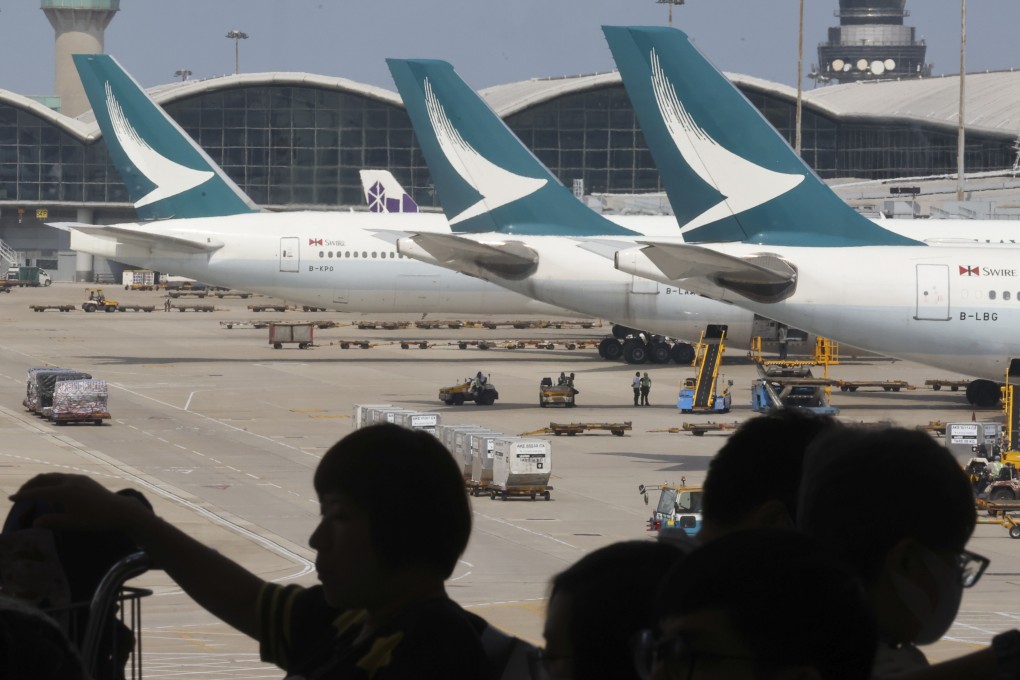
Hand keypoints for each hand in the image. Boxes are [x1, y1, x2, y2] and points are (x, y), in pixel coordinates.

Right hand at [10, 473, 150, 532]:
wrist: (120, 509)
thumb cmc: (97, 518)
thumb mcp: (73, 523)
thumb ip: (53, 521)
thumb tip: (34, 522)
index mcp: (65, 492)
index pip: (39, 492)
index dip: (23, 495)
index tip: (10, 498)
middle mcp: (70, 481)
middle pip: (44, 479)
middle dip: (29, 485)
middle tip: (19, 494)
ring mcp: (78, 478)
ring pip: (53, 476)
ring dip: (40, 482)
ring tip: (32, 491)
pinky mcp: (84, 479)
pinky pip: (62, 477)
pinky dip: (51, 481)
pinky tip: (50, 491)